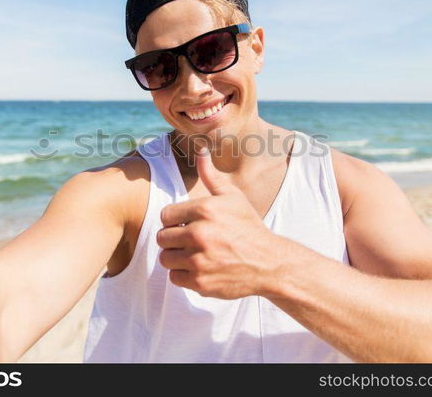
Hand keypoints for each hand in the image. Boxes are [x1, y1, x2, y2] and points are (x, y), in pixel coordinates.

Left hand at [157, 147, 280, 298]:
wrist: (269, 263)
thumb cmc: (248, 226)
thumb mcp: (233, 198)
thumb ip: (211, 176)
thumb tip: (200, 149)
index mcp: (205, 210)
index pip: (165, 215)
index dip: (176, 220)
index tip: (189, 224)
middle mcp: (200, 234)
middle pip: (162, 237)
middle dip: (174, 239)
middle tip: (192, 241)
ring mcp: (199, 260)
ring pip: (165, 258)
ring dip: (176, 258)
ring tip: (195, 254)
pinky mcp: (200, 282)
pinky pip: (174, 277)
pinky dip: (184, 275)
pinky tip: (200, 269)